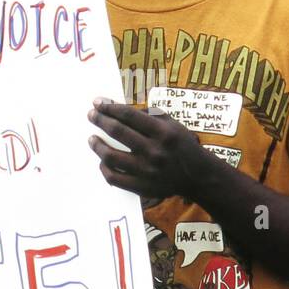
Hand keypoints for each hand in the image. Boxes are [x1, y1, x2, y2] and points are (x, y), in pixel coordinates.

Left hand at [86, 97, 214, 201]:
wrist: (197, 176)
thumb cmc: (182, 146)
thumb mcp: (173, 124)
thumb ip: (151, 115)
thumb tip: (121, 108)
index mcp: (163, 132)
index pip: (129, 115)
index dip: (110, 107)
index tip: (98, 102)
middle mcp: (154, 151)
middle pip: (118, 132)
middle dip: (100, 120)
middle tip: (91, 115)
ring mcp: (147, 171)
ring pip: (111, 156)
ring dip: (97, 145)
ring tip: (92, 138)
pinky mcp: (142, 186)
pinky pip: (114, 178)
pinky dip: (104, 168)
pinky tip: (101, 161)